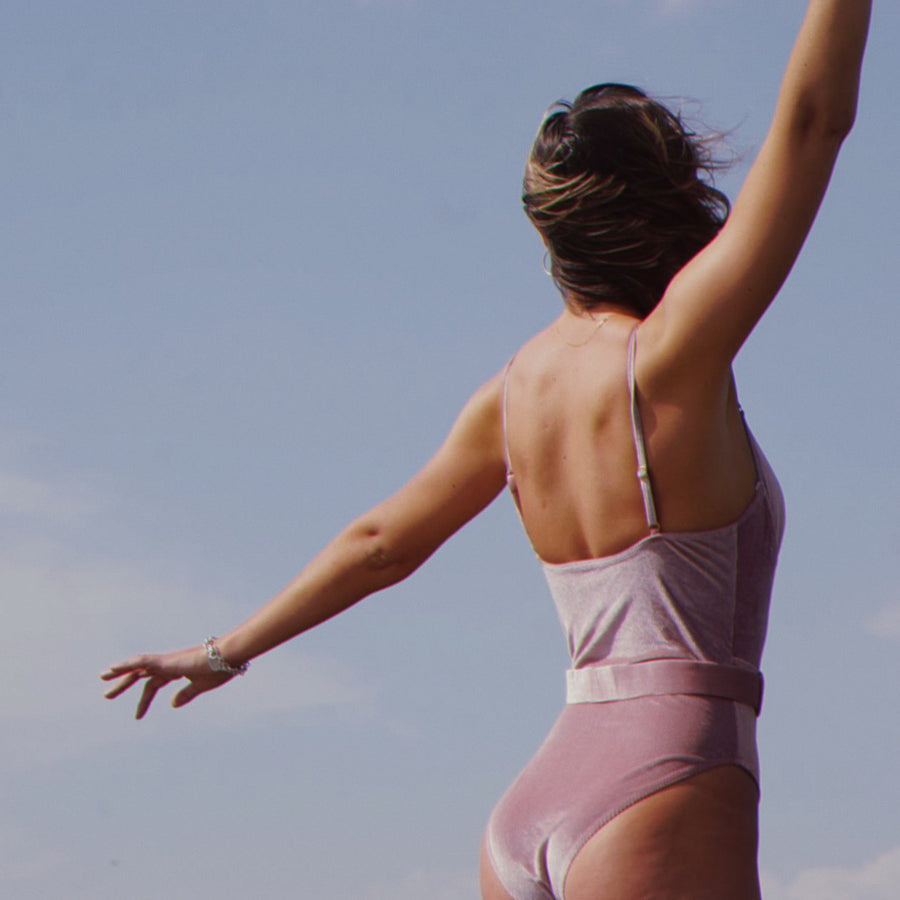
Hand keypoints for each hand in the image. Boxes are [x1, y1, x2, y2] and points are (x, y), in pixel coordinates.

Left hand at [101, 645, 234, 718]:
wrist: (227, 657)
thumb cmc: (219, 669)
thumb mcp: (201, 686)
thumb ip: (186, 694)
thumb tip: (172, 705)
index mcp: (175, 670)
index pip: (154, 685)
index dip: (144, 700)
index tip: (137, 717)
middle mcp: (168, 664)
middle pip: (141, 674)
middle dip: (124, 683)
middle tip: (107, 695)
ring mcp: (166, 661)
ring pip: (137, 666)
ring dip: (120, 672)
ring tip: (104, 677)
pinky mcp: (166, 661)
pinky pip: (141, 661)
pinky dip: (127, 664)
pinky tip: (113, 668)